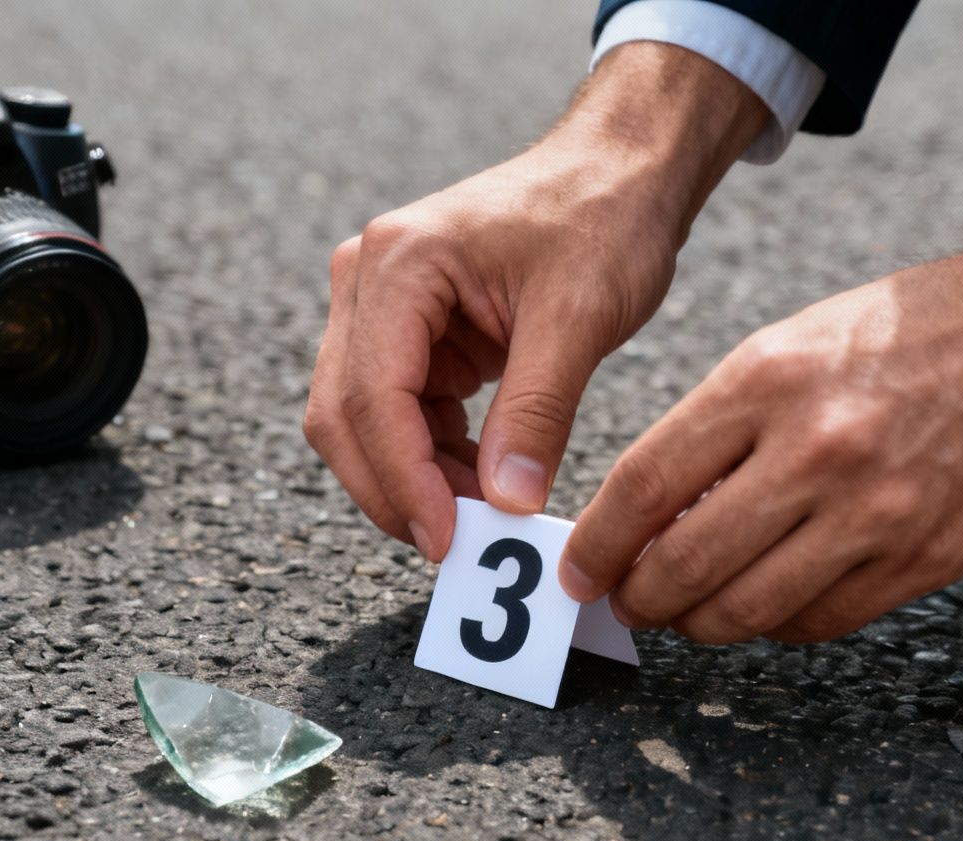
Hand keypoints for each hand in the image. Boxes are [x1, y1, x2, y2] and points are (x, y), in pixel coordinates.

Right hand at [304, 43, 766, 560]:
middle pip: (344, 415)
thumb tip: (508, 504)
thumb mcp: (579, 316)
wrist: (618, 170)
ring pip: (363, 423)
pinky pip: (398, 414)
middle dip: (395, 489)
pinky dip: (432, 458)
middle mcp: (369, 280)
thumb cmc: (602, 217)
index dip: (402, 479)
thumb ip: (538, 412)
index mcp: (400, 263)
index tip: (449, 540)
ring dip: (414, 479)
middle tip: (459, 549)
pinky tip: (484, 480)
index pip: (371, 396)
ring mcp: (380, 306)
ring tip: (485, 516)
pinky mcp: (407, 332)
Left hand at [558, 177, 962, 643]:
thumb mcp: (794, 345)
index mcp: (768, 380)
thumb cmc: (913, 331)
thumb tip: (650, 513)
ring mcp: (875, 510)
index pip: (645, 484)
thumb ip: (721, 427)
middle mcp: (816, 448)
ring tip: (691, 613)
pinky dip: (780, 626)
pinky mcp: (926, 556)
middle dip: (640, 600)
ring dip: (703, 625)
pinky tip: (770, 605)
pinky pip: (822, 622)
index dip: (599, 545)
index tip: (579, 571)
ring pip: (749, 610)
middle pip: (685, 564)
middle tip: (629, 605)